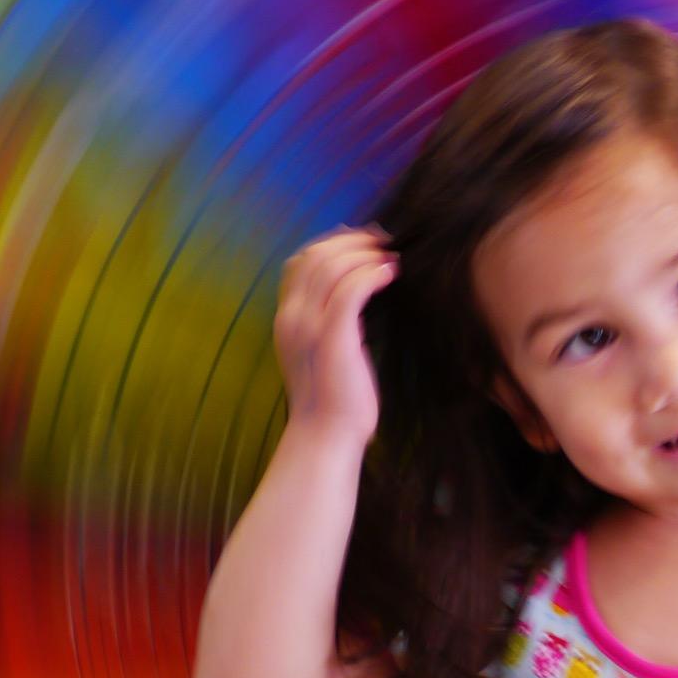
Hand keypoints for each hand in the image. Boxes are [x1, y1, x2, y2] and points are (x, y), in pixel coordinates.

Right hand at [275, 227, 394, 440]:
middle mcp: (291, 317)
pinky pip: (350, 290)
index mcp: (286, 318)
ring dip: (364, 254)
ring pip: (331, 266)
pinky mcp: (332, 338)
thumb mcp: (323, 351)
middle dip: (352, 241)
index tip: (364, 242)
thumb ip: (330, 321)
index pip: (300, 261)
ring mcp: (308, 327)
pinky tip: (389, 273)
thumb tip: (357, 292)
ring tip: (390, 257)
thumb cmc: (335, 398)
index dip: (332, 243)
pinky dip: (371, 273)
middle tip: (384, 242)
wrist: (327, 435)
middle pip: (315, 255)